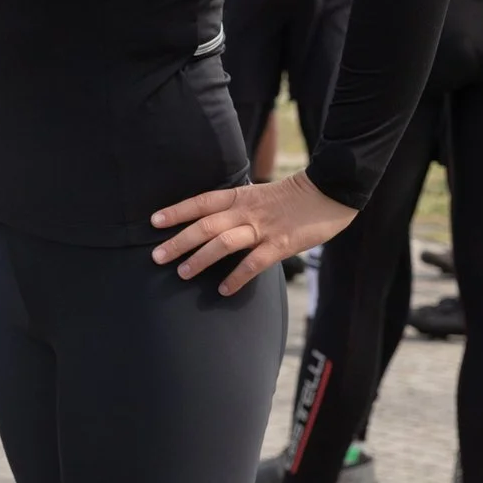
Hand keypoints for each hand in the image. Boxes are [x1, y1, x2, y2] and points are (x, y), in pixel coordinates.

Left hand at [150, 170, 356, 295]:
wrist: (328, 192)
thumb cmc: (291, 197)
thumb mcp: (258, 195)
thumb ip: (236, 206)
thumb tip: (212, 219)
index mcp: (239, 196)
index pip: (200, 202)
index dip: (176, 211)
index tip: (154, 221)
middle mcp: (246, 211)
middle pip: (205, 225)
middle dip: (178, 241)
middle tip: (157, 256)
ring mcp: (263, 228)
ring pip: (224, 243)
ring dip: (200, 259)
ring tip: (182, 273)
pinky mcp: (281, 245)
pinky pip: (254, 263)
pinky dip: (237, 277)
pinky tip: (224, 289)